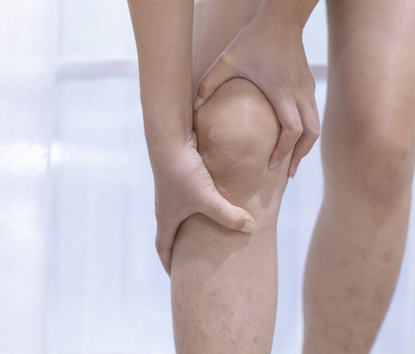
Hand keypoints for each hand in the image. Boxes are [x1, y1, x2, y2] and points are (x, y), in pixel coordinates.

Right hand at [151, 131, 255, 274]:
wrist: (169, 138)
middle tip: (193, 259)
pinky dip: (200, 201)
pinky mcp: (181, 173)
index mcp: (167, 217)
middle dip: (181, 247)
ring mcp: (172, 189)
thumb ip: (230, 215)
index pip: (164, 247)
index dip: (170, 264)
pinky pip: (191, 193)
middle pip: (171, 232)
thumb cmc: (184, 172)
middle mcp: (166, 204)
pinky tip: (215, 198)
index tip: (176, 276)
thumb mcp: (208, 199)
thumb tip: (251, 228)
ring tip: (207, 231)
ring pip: (181, 212)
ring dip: (191, 223)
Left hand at [192, 12, 319, 177]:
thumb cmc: (253, 39)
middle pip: (310, 135)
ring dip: (305, 146)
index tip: (271, 163)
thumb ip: (209, 83)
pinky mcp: (309, 84)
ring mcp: (308, 89)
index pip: (292, 130)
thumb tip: (193, 106)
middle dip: (298, 156)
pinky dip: (306, 131)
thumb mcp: (227, 60)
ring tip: (292, 162)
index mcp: (281, 91)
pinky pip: (313, 115)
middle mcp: (299, 94)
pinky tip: (294, 139)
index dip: (284, 150)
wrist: (282, 17)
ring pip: (316, 127)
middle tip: (285, 172)